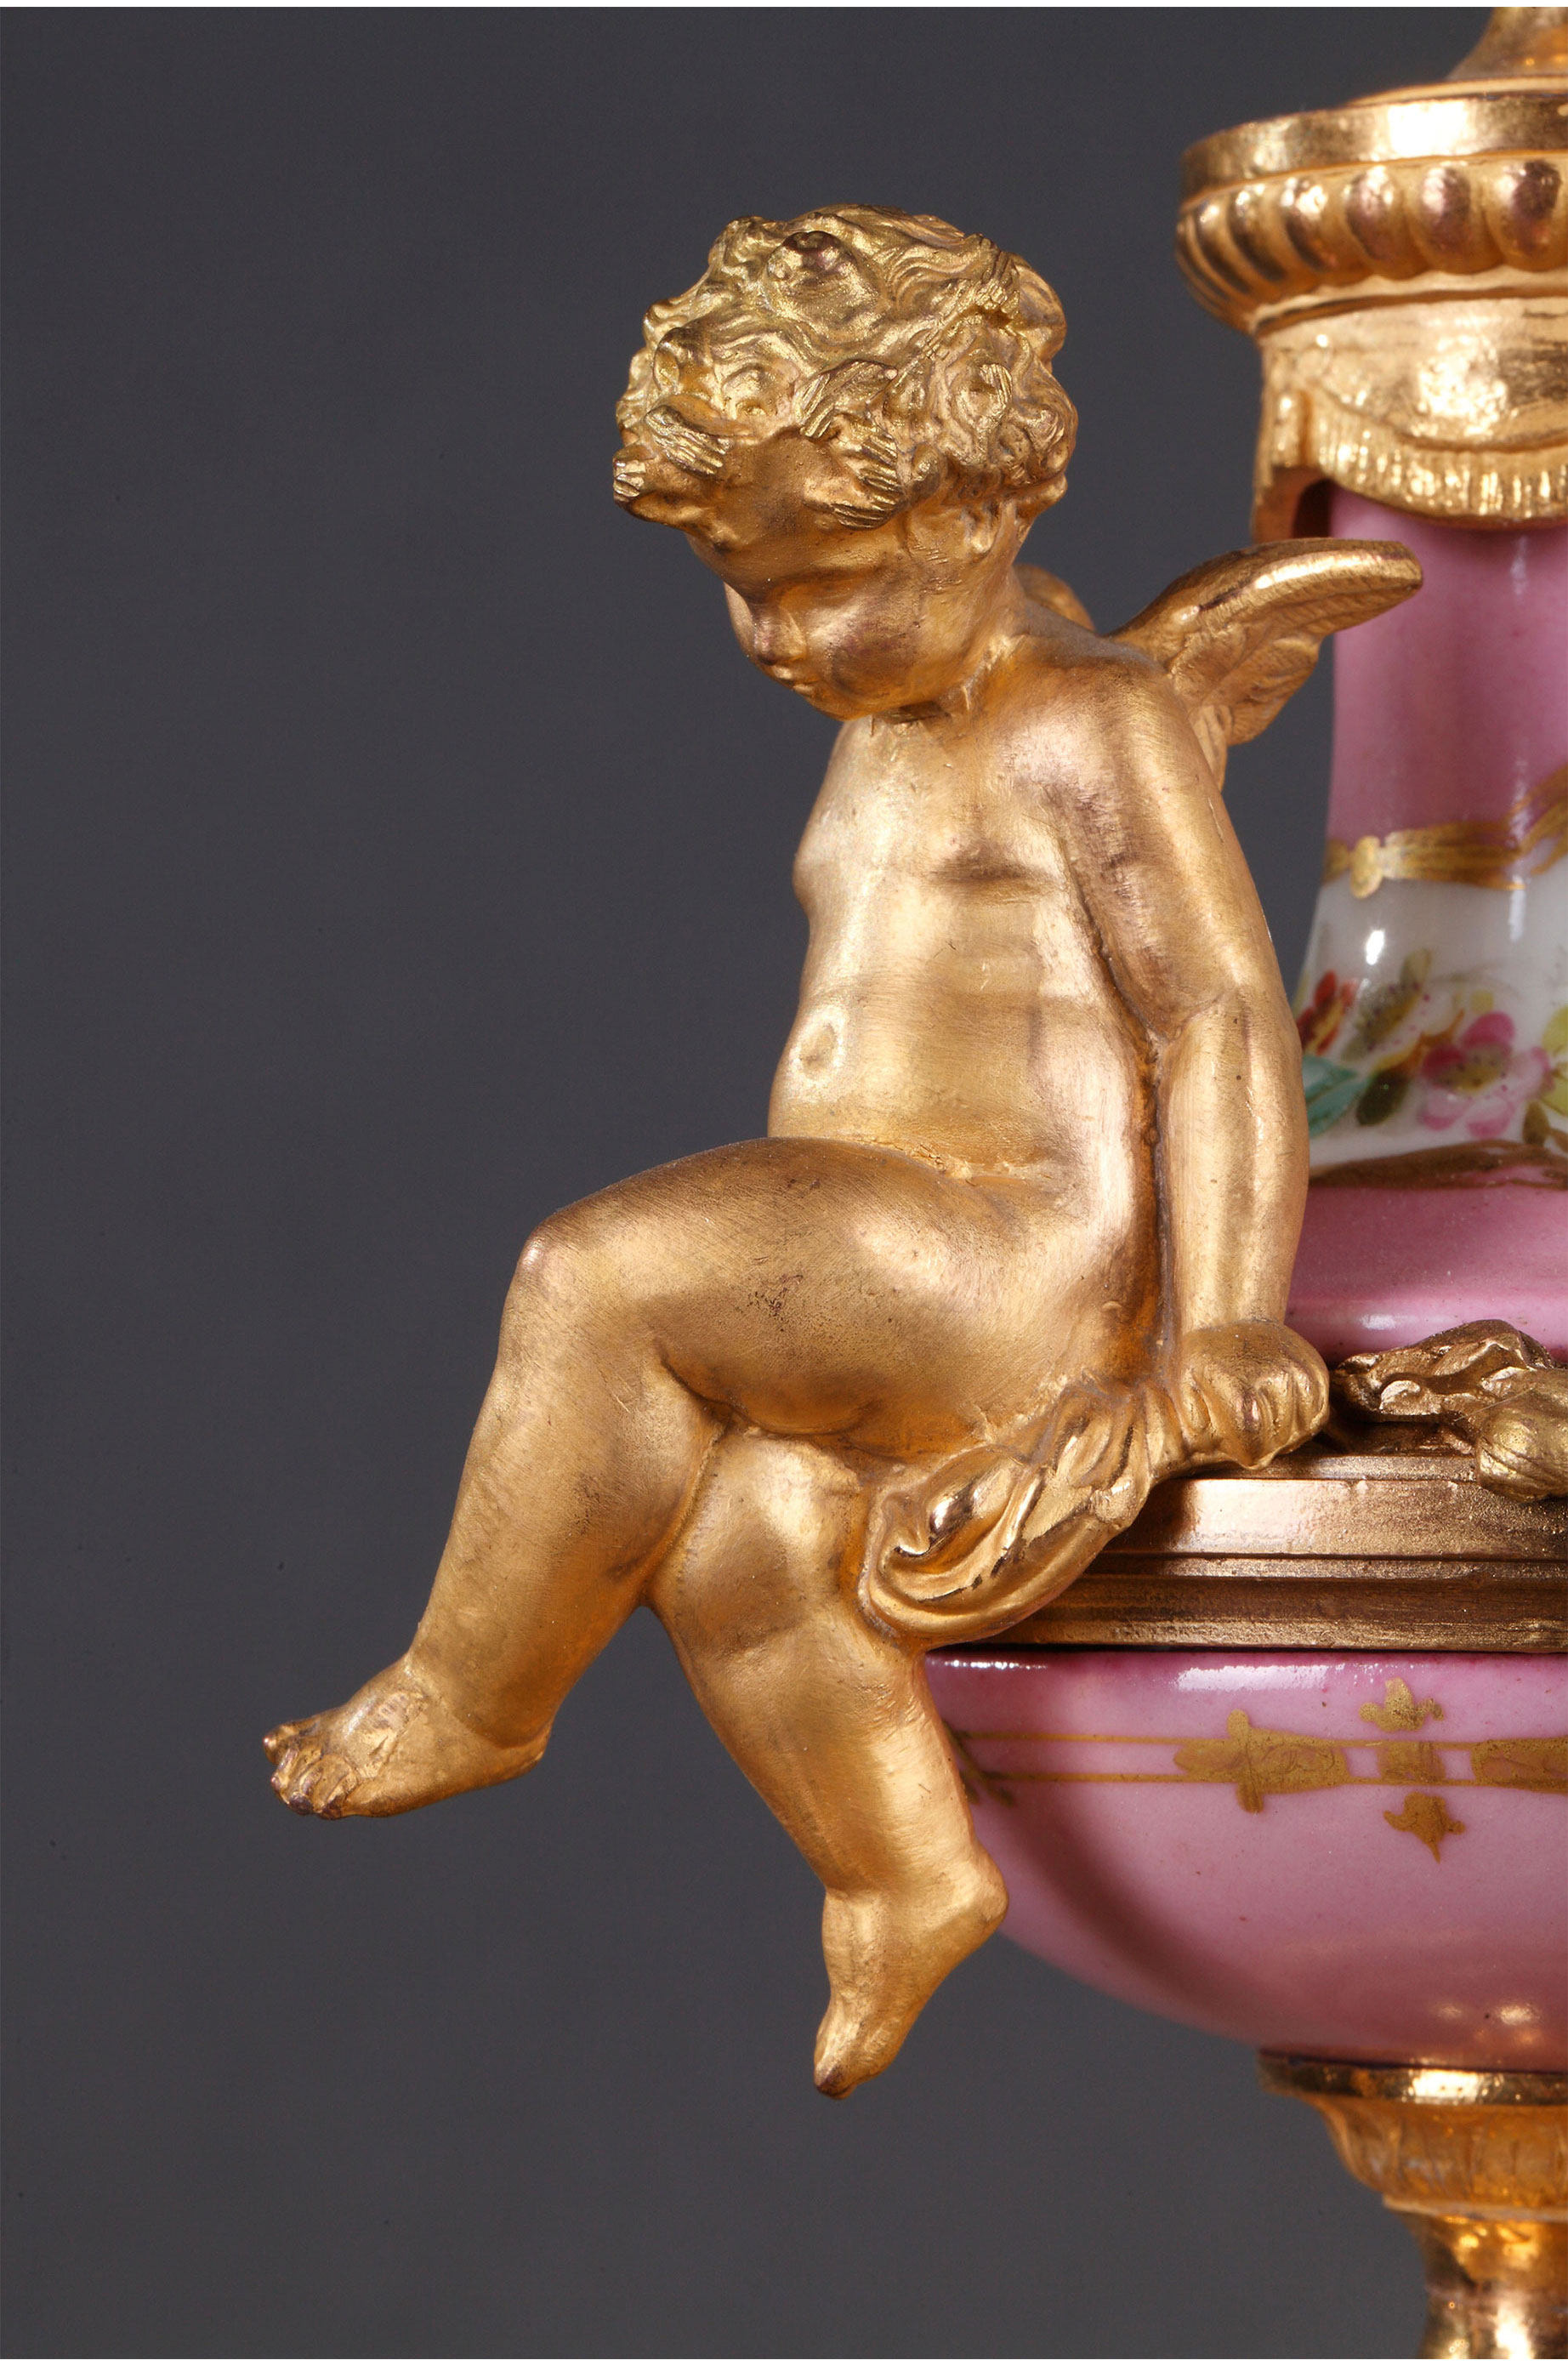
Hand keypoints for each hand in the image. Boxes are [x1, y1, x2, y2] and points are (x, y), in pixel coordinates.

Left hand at [1169, 1319, 1327, 1467]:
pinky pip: (1320, 1413)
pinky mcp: (1317, 1369)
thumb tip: (1210, 1446)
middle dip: (1264, 1443)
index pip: (1255, 1449)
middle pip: (1280, 1441)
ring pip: (1305, 1429)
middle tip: (1247, 1425)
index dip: (1245, 1452)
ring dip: (1286, 1432)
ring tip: (1265, 1417)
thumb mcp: (1183, 1389)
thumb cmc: (1201, 1360)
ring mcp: (1301, 1373)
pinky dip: (1304, 1418)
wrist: (1228, 1317)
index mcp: (1241, 1390)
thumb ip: (1195, 1424)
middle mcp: (1277, 1380)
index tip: (1236, 1442)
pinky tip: (1283, 1409)